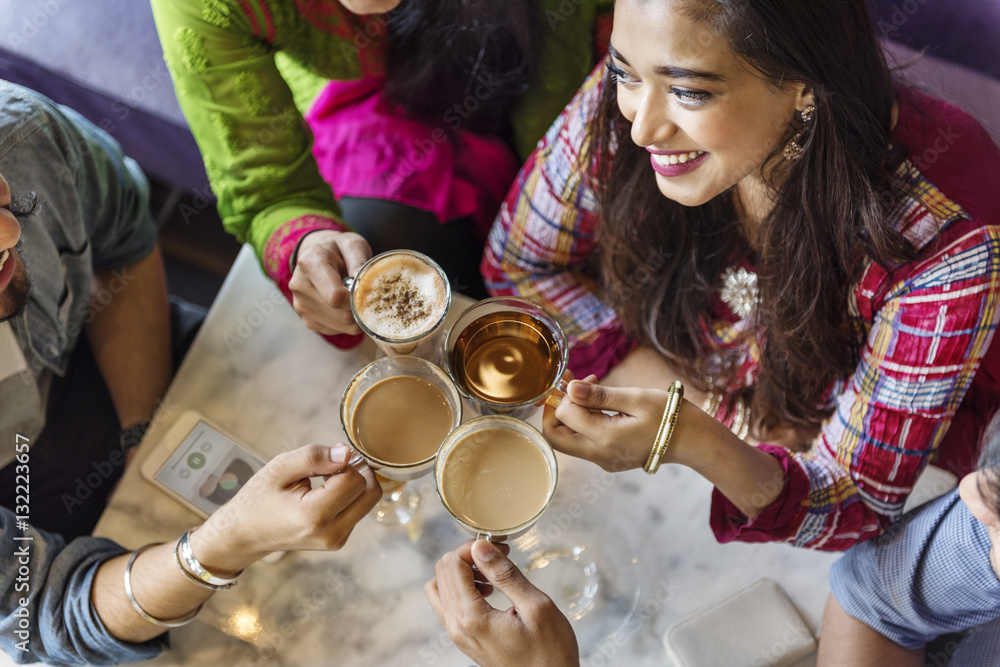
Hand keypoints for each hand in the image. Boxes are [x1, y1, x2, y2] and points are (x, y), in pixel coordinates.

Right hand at [192, 443, 381, 573]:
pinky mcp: (338, 542)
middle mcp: (331, 533)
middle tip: (330, 467)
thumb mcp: (279, 468)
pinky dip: (349, 497)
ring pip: (368, 502)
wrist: (244, 535)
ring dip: (353, 484)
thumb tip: (346, 453)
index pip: (355, 480)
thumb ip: (313, 457)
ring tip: (323, 481)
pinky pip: (358, 511)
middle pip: (371, 493)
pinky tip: (324, 494)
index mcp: (314, 516)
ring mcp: (336, 541)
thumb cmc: (258, 499)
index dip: (345, 462)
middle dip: (357, 472)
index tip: (325, 460)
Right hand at [288, 230, 370, 334]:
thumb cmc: (338, 249)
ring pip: (342, 326)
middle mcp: (300, 286)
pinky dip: (346, 322)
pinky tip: (344, 306)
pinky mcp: (307, 320)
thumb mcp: (352, 244)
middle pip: (342, 315)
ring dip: (354, 317)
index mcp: (310, 264)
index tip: (365, 290)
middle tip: (363, 294)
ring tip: (352, 298)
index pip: (336, 297)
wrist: (318, 255)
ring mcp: (301, 306)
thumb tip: (363, 286)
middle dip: (359, 308)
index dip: (357, 299)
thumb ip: (359, 261)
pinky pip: (336, 331)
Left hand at [425, 540, 578, 666]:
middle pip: (442, 572)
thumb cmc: (550, 651)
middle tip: (499, 554)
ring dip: (462, 572)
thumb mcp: (536, 607)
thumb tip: (480, 546)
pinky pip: (449, 604)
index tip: (500, 546)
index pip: (452, 565)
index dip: (474, 547)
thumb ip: (505, 574)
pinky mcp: (464, 639)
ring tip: (493, 574)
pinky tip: (490, 591)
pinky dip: (463, 589)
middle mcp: (456, 628)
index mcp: (471, 618)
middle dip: (468, 555)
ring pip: (440, 588)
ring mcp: (458, 635)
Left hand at [543, 375, 666, 470]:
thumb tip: (570, 389)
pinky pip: (584, 443)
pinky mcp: (608, 459)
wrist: (692, 440)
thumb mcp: (636, 398)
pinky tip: (600, 406)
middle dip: (556, 410)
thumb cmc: (668, 415)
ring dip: (571, 415)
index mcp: (605, 439)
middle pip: (556, 438)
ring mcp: (604, 460)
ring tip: (591, 391)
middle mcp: (600, 455)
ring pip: (568, 441)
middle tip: (571, 388)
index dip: (565, 394)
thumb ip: (600, 395)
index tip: (579, 378)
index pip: (565, 416)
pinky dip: (583, 423)